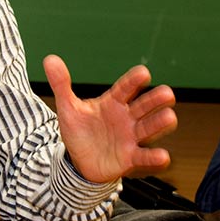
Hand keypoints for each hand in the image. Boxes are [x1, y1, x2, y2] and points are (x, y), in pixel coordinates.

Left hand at [43, 54, 177, 183]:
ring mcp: (131, 136)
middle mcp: (127, 116)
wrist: (79, 161)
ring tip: (169, 118)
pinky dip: (155, 157)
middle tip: (167, 94)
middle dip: (156, 99)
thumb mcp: (68, 108)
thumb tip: (49, 59)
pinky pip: (144, 156)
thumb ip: (62, 84)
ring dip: (161, 122)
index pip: (126, 87)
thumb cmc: (79, 131)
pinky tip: (163, 156)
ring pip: (150, 127)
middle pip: (145, 105)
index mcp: (113, 101)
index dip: (134, 80)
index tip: (144, 73)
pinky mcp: (131, 157)